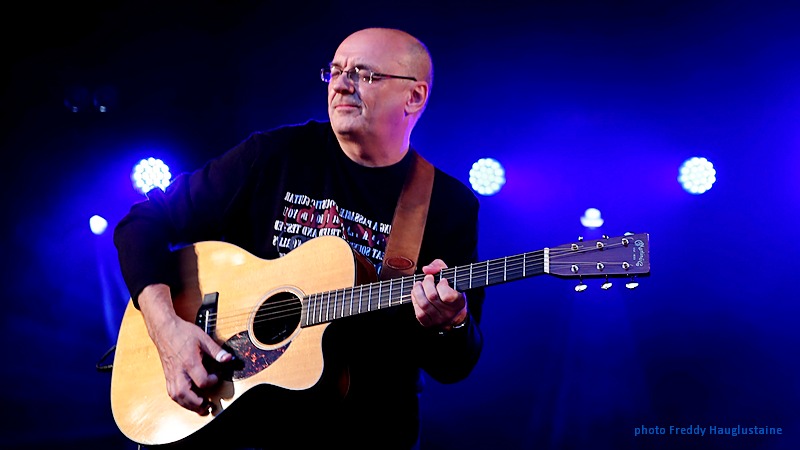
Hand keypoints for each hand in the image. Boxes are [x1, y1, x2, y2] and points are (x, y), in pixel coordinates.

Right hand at [139, 284, 232, 414]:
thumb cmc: (183, 333)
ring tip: (199, 408)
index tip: (216, 377)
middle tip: (208, 406)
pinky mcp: (167, 376)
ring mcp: (171, 375)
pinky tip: (187, 401)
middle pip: (185, 394)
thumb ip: (216, 351)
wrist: (164, 330)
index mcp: (189, 361)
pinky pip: (171, 393)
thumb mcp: (203, 338)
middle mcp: (178, 371)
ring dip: (188, 405)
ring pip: (176, 396)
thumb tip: (228, 359)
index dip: (212, 382)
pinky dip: (180, 400)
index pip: (201, 381)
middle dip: (197, 403)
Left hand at [410, 259, 467, 329]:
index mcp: (458, 303)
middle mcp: (449, 313)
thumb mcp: (451, 275)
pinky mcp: (429, 324)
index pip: (447, 296)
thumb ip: (439, 266)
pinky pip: (419, 313)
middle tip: (428, 279)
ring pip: (423, 304)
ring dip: (417, 291)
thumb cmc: (452, 291)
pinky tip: (417, 295)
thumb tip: (426, 269)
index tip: (443, 280)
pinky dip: (415, 301)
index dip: (442, 285)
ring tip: (418, 285)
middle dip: (427, 283)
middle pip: (432, 296)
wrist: (454, 314)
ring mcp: (438, 320)